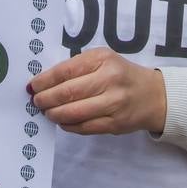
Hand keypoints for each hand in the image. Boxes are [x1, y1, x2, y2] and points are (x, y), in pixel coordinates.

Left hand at [28, 47, 166, 135]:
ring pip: (74, 113)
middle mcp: (109, 80)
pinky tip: (63, 121)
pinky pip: (85, 127)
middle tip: (37, 101)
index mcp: (103, 59)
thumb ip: (78, 67)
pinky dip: (69, 125)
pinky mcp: (115, 123)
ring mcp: (114, 103)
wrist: (153, 95)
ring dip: (55, 114)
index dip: (45, 80)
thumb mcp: (103, 60)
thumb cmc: (121, 75)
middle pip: (68, 93)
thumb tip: (45, 82)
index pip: (65, 71)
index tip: (33, 86)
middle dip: (46, 99)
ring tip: (47, 112)